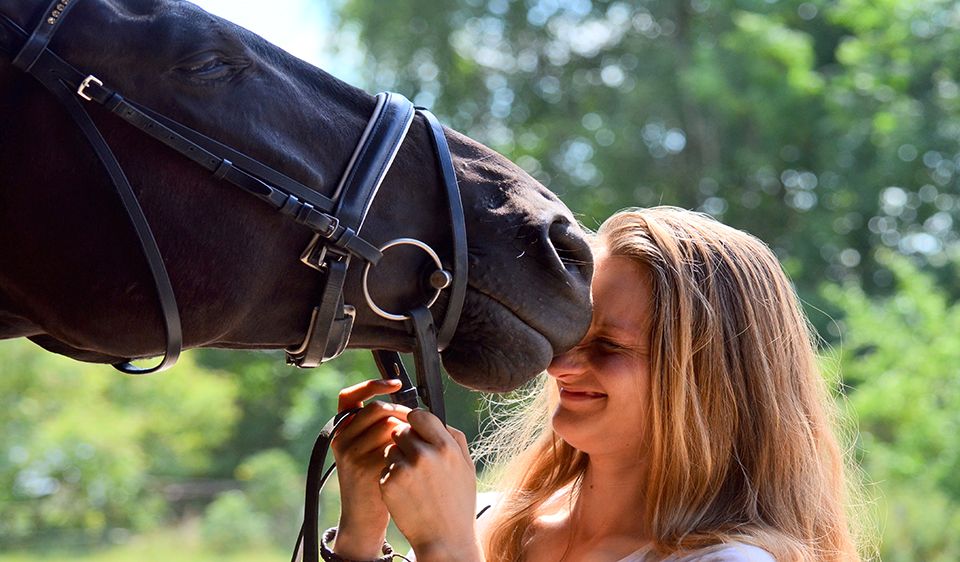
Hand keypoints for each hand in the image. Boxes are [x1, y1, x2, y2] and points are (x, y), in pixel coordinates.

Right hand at [330, 379, 409, 559]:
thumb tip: (409, 404)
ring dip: (408, 431)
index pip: (349, 396)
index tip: (395, 383)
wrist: (364, 517)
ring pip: (388, 426)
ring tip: (416, 444)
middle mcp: (342, 439)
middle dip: (401, 412)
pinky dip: (407, 449)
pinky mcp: (364, 468)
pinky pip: (393, 447)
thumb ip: (378, 427)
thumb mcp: (367, 449)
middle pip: (376, 409)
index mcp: (341, 430)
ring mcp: (351, 454)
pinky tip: (413, 458)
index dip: (371, 385)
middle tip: (417, 423)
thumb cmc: (374, 479)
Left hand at [379, 409, 483, 561]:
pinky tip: (405, 493)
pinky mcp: (389, 483)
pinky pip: (384, 469)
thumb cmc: (458, 503)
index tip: (415, 429)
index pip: (419, 415)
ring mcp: (404, 469)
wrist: (445, 539)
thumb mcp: (467, 468)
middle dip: (404, 441)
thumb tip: (438, 420)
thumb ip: (454, 439)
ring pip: (390, 449)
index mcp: (446, 447)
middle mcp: (424, 454)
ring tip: (412, 480)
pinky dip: (390, 478)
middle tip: (414, 460)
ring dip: (396, 459)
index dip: (415, 421)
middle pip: (401, 430)